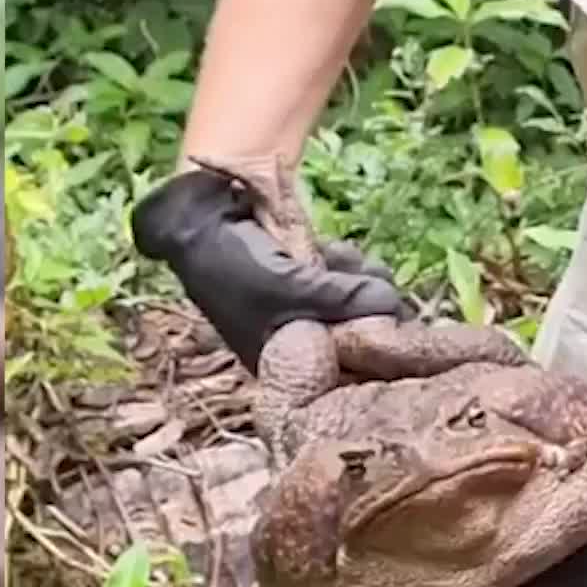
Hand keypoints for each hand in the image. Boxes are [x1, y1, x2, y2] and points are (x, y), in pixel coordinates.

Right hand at [129, 168, 402, 373]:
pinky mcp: (312, 278)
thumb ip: (342, 300)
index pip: (352, 365)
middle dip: (369, 299)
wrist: (195, 221)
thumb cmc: (235, 267)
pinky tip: (332, 249)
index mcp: (290, 363)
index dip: (375, 341)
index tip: (388, 318)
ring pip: (362, 299)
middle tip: (365, 276)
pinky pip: (350, 275)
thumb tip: (392, 305)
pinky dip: (346, 261)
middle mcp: (304, 341)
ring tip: (336, 255)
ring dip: (359, 273)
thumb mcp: (288, 289)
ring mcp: (309, 308)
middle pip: (365, 330)